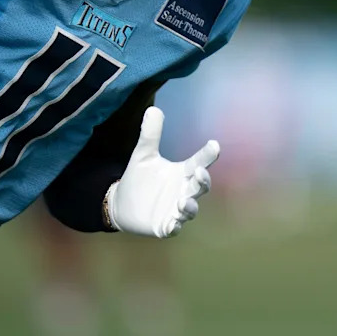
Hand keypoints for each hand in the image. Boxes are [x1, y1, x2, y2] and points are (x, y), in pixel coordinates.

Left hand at [106, 106, 219, 237]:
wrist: (121, 203)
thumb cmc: (138, 178)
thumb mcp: (143, 154)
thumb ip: (150, 134)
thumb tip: (153, 109)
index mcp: (181, 172)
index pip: (198, 162)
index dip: (207, 155)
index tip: (214, 144)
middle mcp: (183, 191)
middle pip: (200, 187)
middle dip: (203, 181)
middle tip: (199, 173)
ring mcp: (175, 210)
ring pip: (190, 210)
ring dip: (190, 207)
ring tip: (182, 202)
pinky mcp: (164, 225)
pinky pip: (173, 227)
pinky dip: (174, 226)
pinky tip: (172, 223)